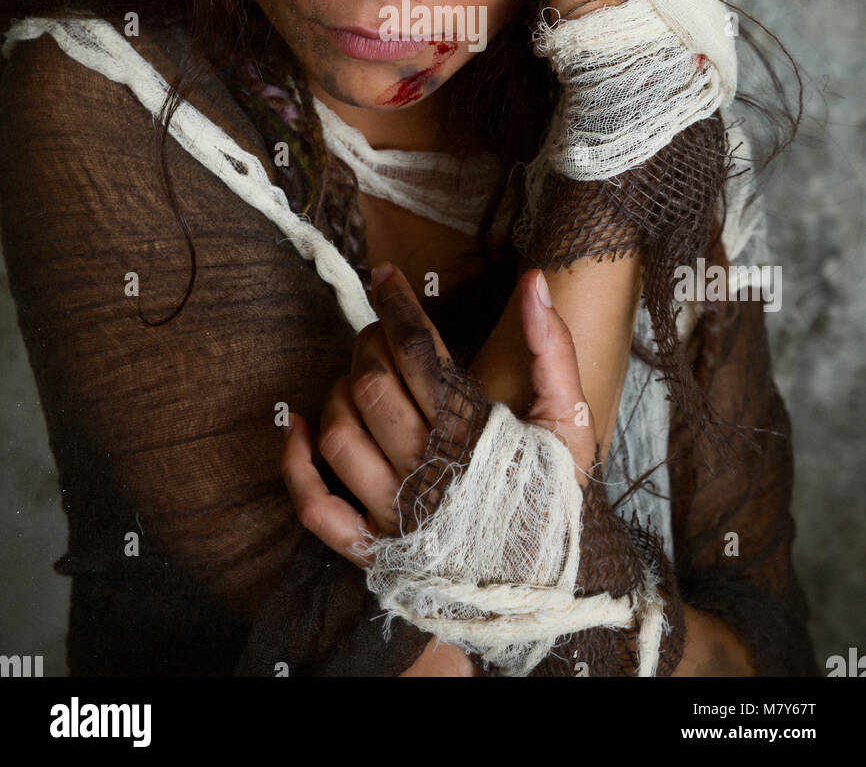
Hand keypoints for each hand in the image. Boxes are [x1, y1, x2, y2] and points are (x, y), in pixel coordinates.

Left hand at [280, 263, 597, 568]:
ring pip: (338, 434)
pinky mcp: (372, 550)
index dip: (396, 303)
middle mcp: (425, 470)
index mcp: (470, 433)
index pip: (418, 349)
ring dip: (337, 394)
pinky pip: (315, 507)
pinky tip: (297, 428)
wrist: (549, 593)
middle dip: (367, 344)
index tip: (386, 274)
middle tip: (378, 336)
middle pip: (370, 383)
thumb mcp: (570, 421)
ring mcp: (394, 513)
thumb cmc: (558, 500)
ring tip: (357, 381)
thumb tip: (534, 283)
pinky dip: (294, 464)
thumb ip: (553, 348)